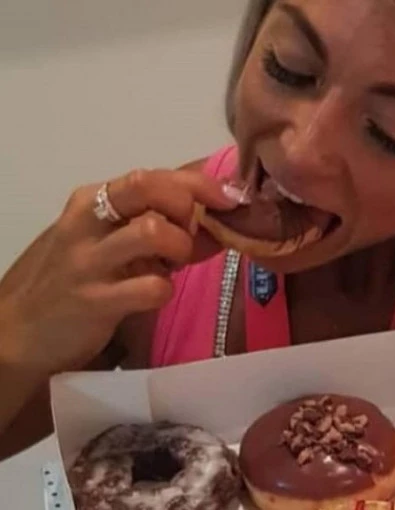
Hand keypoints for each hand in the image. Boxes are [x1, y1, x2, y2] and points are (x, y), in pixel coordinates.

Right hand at [0, 169, 235, 375]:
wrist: (21, 330)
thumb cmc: (78, 278)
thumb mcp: (110, 239)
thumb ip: (156, 221)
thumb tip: (221, 214)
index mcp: (93, 200)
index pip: (153, 175)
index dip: (200, 183)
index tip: (231, 198)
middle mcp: (87, 221)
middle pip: (151, 187)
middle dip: (187, 208)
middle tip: (190, 236)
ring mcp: (89, 261)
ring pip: (155, 231)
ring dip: (180, 248)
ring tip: (171, 266)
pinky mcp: (94, 300)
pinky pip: (152, 286)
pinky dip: (165, 290)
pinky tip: (154, 294)